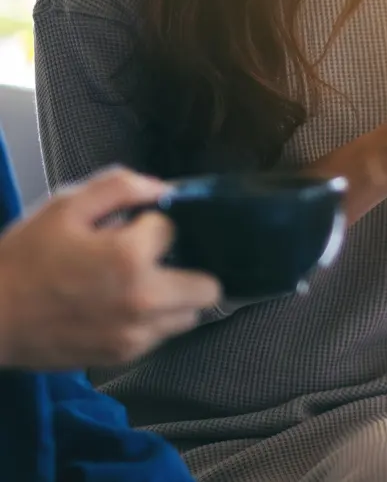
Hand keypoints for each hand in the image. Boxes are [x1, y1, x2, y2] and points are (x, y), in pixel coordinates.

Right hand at [0, 168, 221, 369]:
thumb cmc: (22, 260)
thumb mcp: (64, 207)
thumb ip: (119, 187)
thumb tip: (162, 189)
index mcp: (130, 257)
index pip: (173, 230)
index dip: (151, 225)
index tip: (128, 229)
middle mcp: (144, 300)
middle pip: (207, 286)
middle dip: (188, 268)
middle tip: (155, 262)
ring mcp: (137, 333)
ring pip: (190, 316)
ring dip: (175, 298)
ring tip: (138, 286)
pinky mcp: (124, 355)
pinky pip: (162, 336)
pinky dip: (152, 321)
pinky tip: (120, 308)